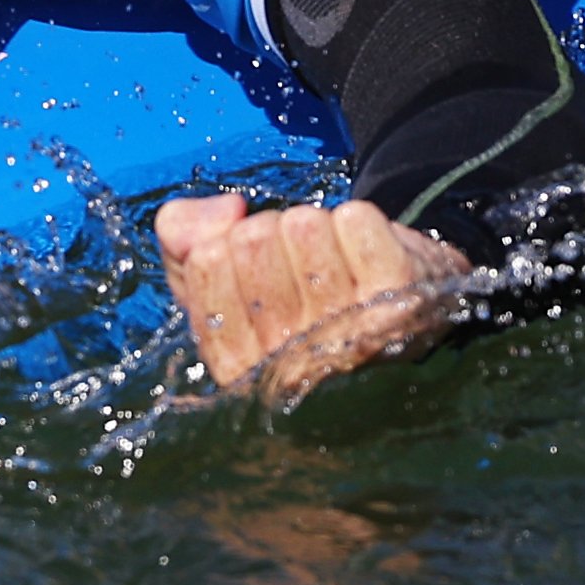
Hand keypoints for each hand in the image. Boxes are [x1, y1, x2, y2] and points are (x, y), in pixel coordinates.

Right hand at [158, 189, 470, 407]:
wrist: (390, 302)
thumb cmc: (292, 292)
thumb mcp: (219, 277)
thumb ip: (182, 240)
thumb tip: (224, 214)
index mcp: (239, 371)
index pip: (206, 261)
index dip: (227, 242)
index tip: (253, 267)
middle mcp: (294, 366)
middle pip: (253, 239)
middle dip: (273, 233)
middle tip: (299, 265)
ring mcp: (352, 336)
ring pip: (304, 227)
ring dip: (317, 228)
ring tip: (335, 265)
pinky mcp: (402, 301)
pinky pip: (354, 220)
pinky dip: (358, 221)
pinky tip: (367, 258)